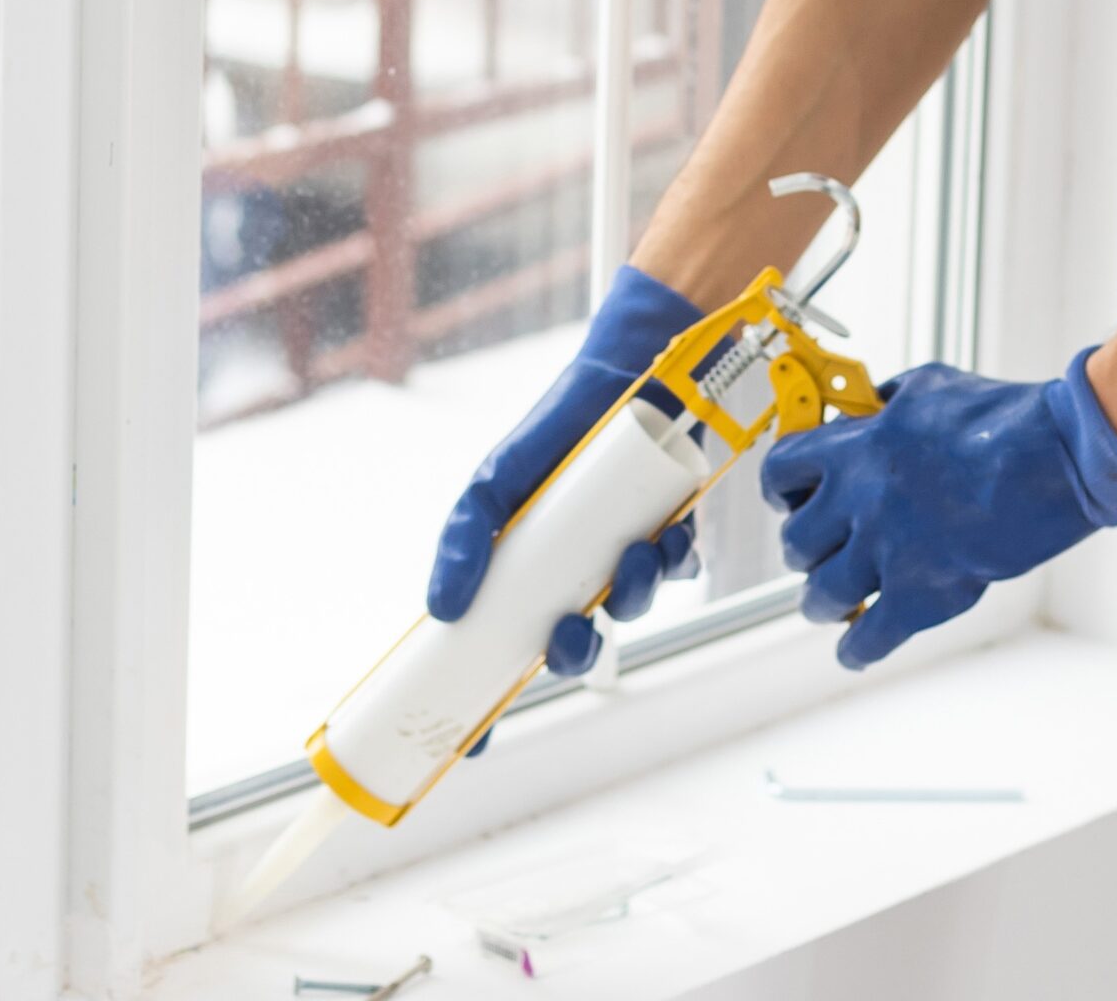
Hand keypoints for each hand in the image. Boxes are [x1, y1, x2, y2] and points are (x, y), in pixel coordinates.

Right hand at [428, 267, 706, 734]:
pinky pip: (677, 572)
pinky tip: (667, 534)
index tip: (473, 741)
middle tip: (574, 631)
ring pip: (630, 610)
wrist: (626, 375)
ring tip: (632, 557)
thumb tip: (439, 608)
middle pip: (572, 647)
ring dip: (632, 597)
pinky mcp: (674, 535)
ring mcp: (625, 557)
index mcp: (528, 575)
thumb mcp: (495, 482)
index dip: (485, 702)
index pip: (500, 653)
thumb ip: (463, 536)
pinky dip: (674, 562)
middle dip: (577, 653)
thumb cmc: (556, 432)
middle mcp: (576, 574)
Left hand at [759, 348, 1116, 669]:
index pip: (781, 473)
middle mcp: (860, 500)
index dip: (782, 492)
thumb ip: (886, 405)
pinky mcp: (923, 594)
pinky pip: (869, 637)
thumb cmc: (1002, 416)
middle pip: (796, 544)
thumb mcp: (929, 386)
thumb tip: (867, 413)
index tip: (790, 501)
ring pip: (821, 595)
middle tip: (819, 556)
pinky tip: (854, 652)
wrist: (1057, 455)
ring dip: (823, 602)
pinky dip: (857, 650)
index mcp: (857, 447)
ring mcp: (888, 550)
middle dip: (806, 552)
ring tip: (832, 605)